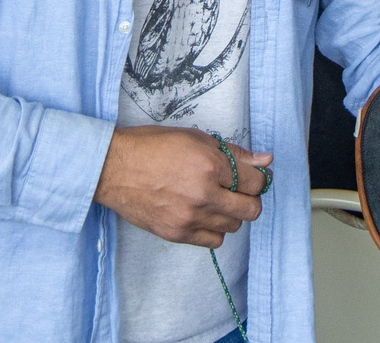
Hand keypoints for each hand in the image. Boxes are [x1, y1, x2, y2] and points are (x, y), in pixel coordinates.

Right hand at [93, 126, 272, 246]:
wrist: (113, 168)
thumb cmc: (152, 147)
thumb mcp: (196, 138)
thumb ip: (234, 152)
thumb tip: (266, 160)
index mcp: (211, 165)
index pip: (256, 182)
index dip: (259, 178)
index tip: (254, 177)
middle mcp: (204, 194)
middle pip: (251, 209)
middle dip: (250, 198)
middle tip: (238, 190)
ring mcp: (190, 217)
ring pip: (234, 226)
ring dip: (231, 213)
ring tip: (216, 199)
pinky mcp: (177, 234)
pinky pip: (213, 240)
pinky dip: (214, 229)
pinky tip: (204, 214)